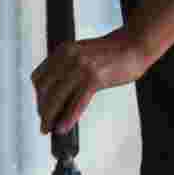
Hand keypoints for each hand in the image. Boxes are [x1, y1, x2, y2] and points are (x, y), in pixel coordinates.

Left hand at [31, 29, 156, 133]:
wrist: (135, 45)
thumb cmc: (113, 53)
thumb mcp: (84, 54)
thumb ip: (70, 67)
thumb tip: (60, 95)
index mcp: (64, 50)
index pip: (39, 76)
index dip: (38, 95)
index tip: (41, 107)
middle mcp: (69, 57)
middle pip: (44, 89)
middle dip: (42, 108)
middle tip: (44, 123)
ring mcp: (81, 67)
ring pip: (57, 97)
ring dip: (50, 117)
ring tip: (48, 129)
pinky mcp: (95, 78)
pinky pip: (77, 103)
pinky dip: (68, 118)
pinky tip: (63, 129)